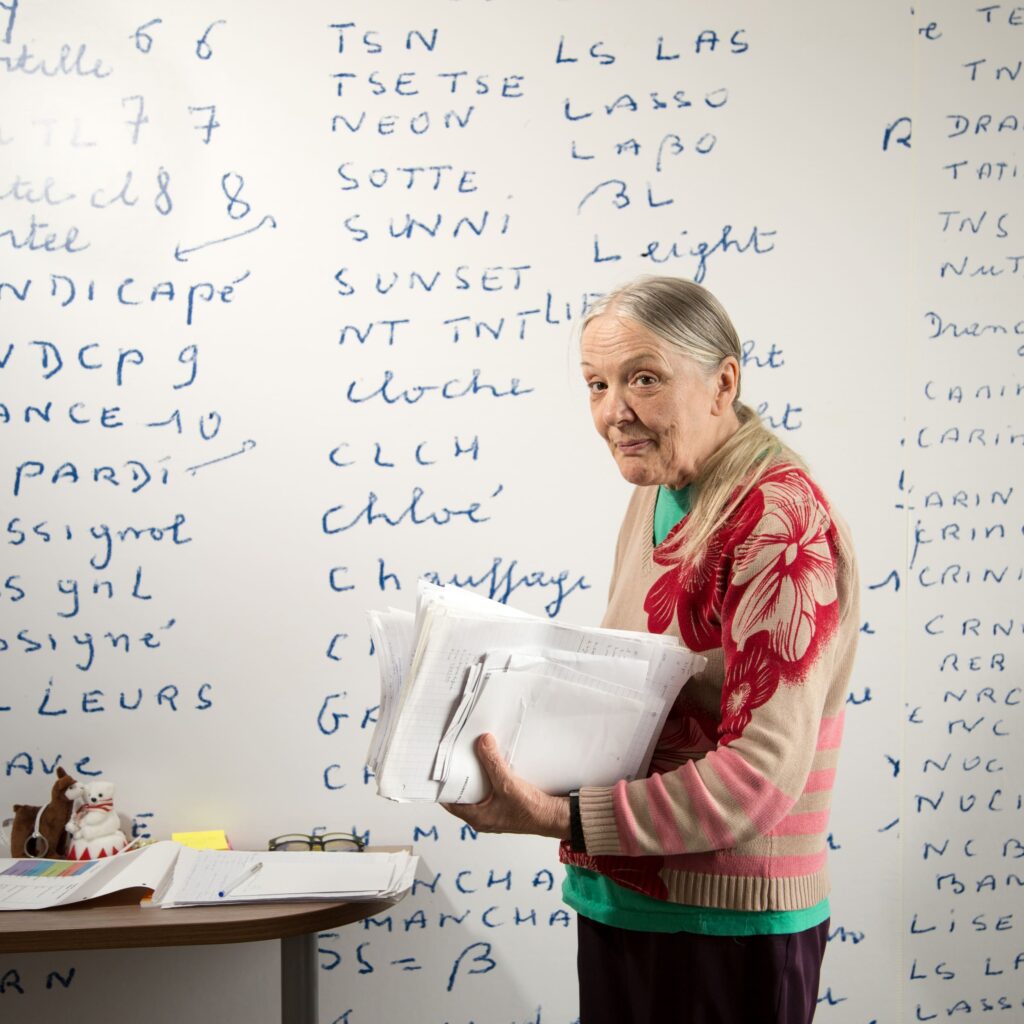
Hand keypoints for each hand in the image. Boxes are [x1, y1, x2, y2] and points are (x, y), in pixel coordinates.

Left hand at [442, 734, 570, 839]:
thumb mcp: (507, 783)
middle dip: (460, 776)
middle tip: (457, 757)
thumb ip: (493, 762)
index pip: (450, 802)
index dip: (443, 786)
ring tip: (473, 757)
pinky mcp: (504, 807)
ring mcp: (494, 813)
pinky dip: (488, 779)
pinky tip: (492, 765)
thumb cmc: (531, 810)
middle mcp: (482, 817)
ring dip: (476, 776)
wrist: (554, 817)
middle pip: (463, 794)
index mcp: (477, 818)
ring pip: (477, 792)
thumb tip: (482, 742)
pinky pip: (490, 791)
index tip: (441, 768)